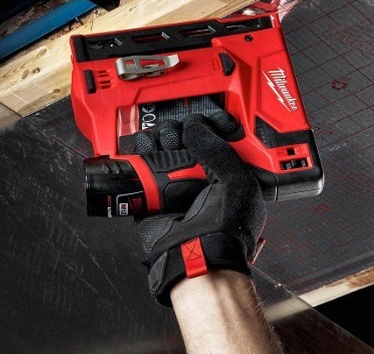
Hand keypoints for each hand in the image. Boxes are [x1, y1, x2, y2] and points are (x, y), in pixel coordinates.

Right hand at [134, 114, 265, 306]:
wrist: (198, 257)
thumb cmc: (226, 228)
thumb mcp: (234, 180)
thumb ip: (218, 150)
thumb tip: (196, 128)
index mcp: (230, 176)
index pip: (218, 140)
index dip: (208, 124)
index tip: (199, 115)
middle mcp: (204, 180)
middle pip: (187, 142)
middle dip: (177, 131)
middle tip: (175, 132)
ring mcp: (178, 187)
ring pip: (163, 152)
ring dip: (157, 140)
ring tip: (157, 141)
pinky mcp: (154, 196)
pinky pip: (143, 170)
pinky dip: (138, 156)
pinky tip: (141, 148)